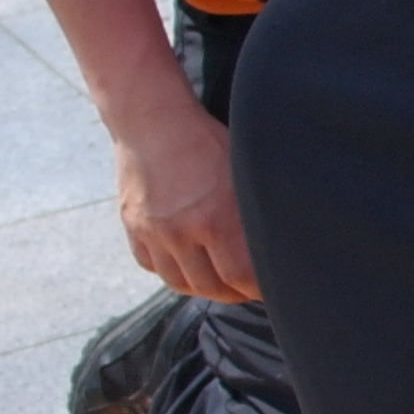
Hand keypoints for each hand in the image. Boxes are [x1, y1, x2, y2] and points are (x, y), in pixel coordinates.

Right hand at [110, 89, 257, 301]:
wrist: (152, 119)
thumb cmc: (207, 141)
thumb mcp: (244, 172)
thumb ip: (255, 211)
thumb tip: (280, 240)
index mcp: (215, 219)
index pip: (241, 277)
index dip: (258, 289)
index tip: (270, 287)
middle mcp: (180, 231)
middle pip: (210, 287)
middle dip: (234, 293)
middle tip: (248, 289)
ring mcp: (152, 231)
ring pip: (179, 282)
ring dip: (202, 287)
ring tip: (220, 282)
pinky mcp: (132, 225)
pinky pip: (151, 265)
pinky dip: (170, 271)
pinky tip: (187, 265)